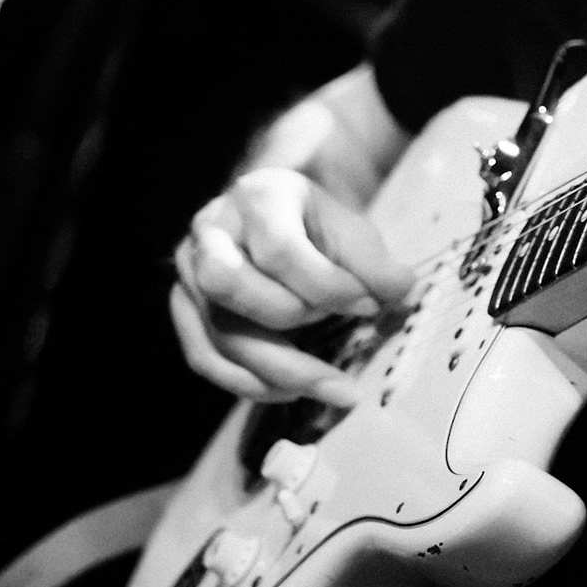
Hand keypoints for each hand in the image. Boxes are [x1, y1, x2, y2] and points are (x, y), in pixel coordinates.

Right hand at [171, 166, 416, 404]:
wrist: (286, 221)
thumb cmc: (318, 227)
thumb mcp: (351, 230)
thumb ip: (374, 262)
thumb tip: (401, 291)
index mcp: (256, 196)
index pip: (278, 250)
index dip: (326, 286)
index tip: (370, 304)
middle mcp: (210, 230)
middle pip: (227, 286)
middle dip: (290, 319)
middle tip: (342, 329)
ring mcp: (188, 272)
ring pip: (219, 334)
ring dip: (281, 369)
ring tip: (334, 386)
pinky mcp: (185, 309)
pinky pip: (206, 358)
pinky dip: (252, 383)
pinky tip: (294, 390)